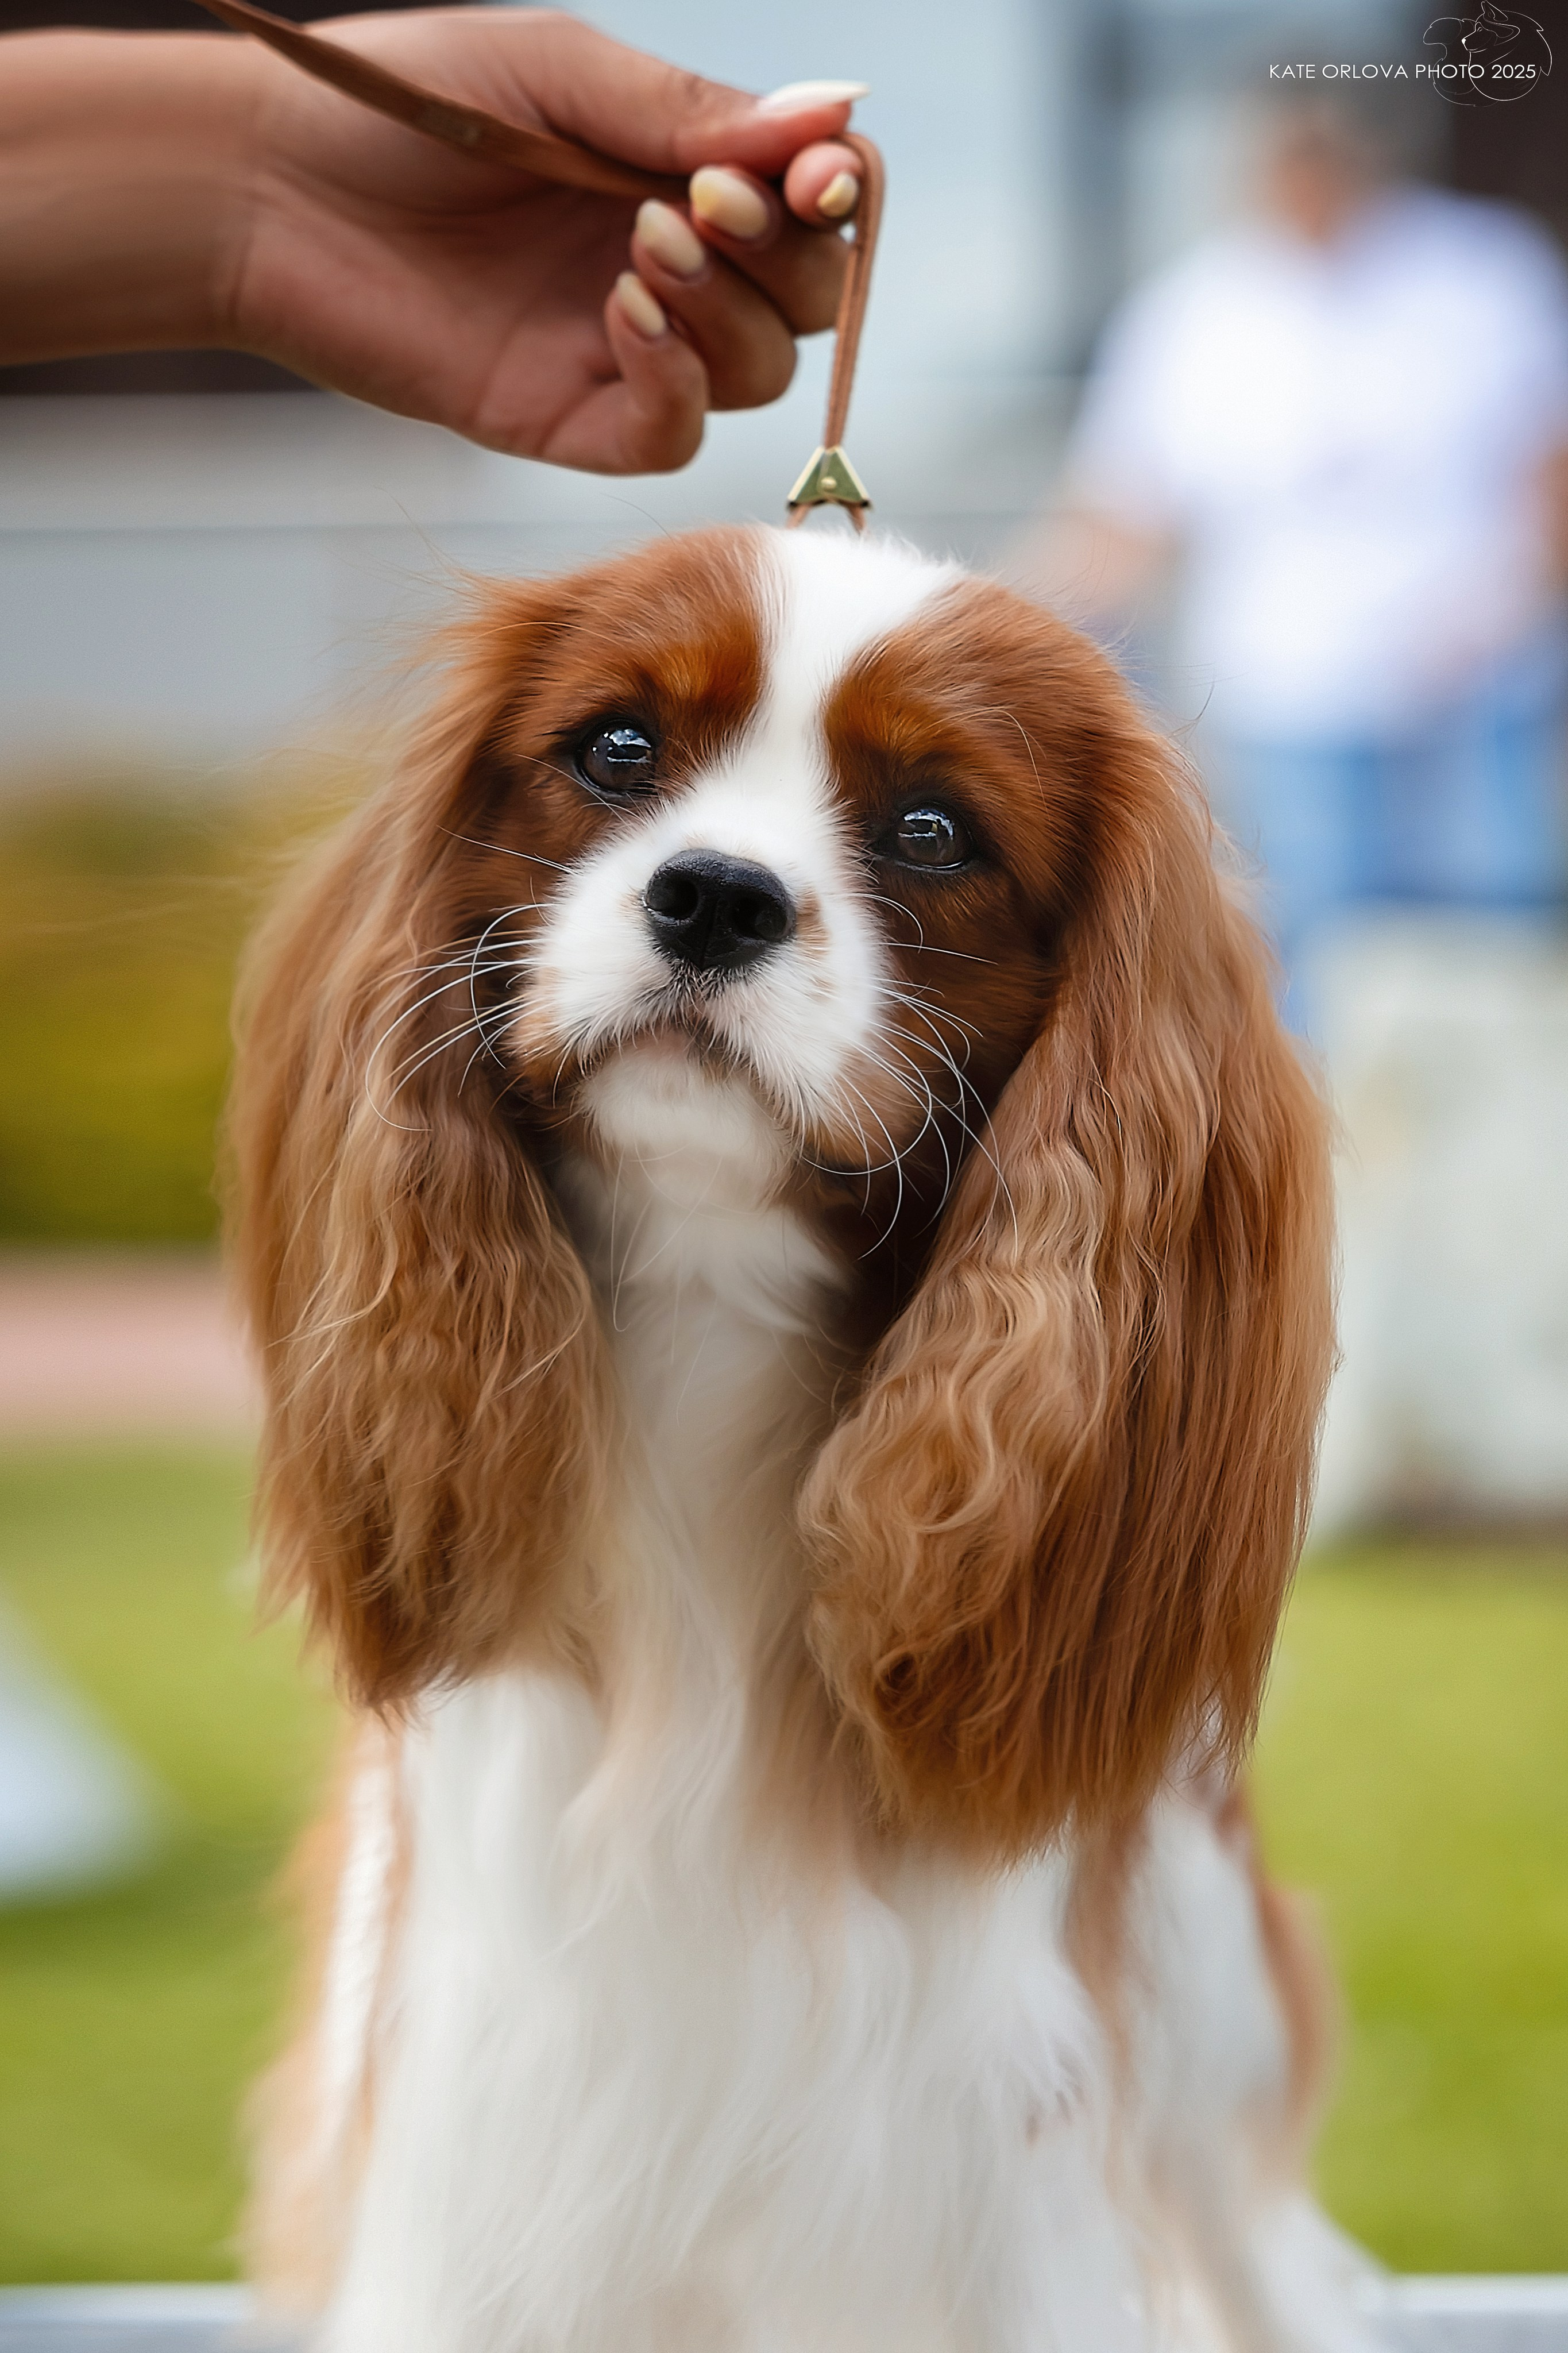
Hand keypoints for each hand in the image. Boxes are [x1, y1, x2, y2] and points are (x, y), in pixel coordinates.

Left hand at [229, 7, 864, 470]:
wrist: (274, 185)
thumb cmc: (405, 104)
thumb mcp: (560, 74)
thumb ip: (689, 108)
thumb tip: (837, 115)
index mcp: (676, 170)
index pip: (814, 205)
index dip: (836, 197)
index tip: (812, 175)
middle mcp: (668, 266)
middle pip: (806, 299)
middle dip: (784, 255)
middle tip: (706, 201)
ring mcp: (623, 351)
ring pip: (757, 372)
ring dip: (727, 310)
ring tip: (641, 244)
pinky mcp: (570, 420)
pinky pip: (675, 435)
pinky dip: (675, 380)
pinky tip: (622, 313)